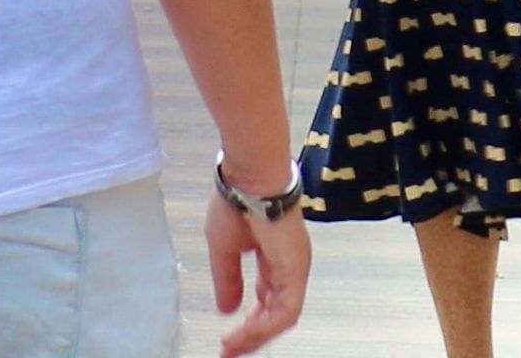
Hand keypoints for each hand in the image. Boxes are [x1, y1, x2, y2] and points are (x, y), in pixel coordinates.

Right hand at [208, 185, 310, 353]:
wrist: (248, 179)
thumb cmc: (237, 200)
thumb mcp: (224, 249)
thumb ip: (228, 280)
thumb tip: (226, 308)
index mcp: (273, 259)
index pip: (264, 300)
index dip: (247, 321)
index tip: (228, 338)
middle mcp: (288, 267)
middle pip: (274, 313)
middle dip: (252, 336)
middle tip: (231, 352)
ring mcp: (295, 270)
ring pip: (280, 317)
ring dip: (256, 335)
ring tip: (233, 346)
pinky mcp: (297, 272)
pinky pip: (285, 311)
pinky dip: (265, 326)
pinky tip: (245, 333)